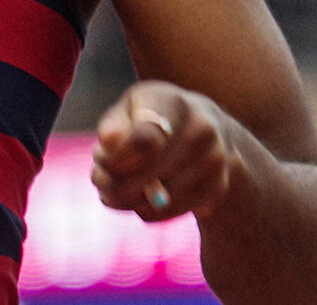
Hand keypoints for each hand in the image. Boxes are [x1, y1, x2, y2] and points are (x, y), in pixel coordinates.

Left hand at [92, 80, 240, 221]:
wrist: (208, 128)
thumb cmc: (153, 118)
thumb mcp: (129, 109)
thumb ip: (113, 125)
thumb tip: (107, 142)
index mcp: (172, 103)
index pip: (145, 139)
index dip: (116, 156)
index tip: (99, 155)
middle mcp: (201, 129)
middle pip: (149, 173)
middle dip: (113, 181)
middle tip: (99, 177)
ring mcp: (214, 160)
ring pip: (158, 198)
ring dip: (126, 199)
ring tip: (114, 188)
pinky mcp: (217, 188)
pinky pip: (168, 212)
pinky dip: (145, 210)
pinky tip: (138, 197)